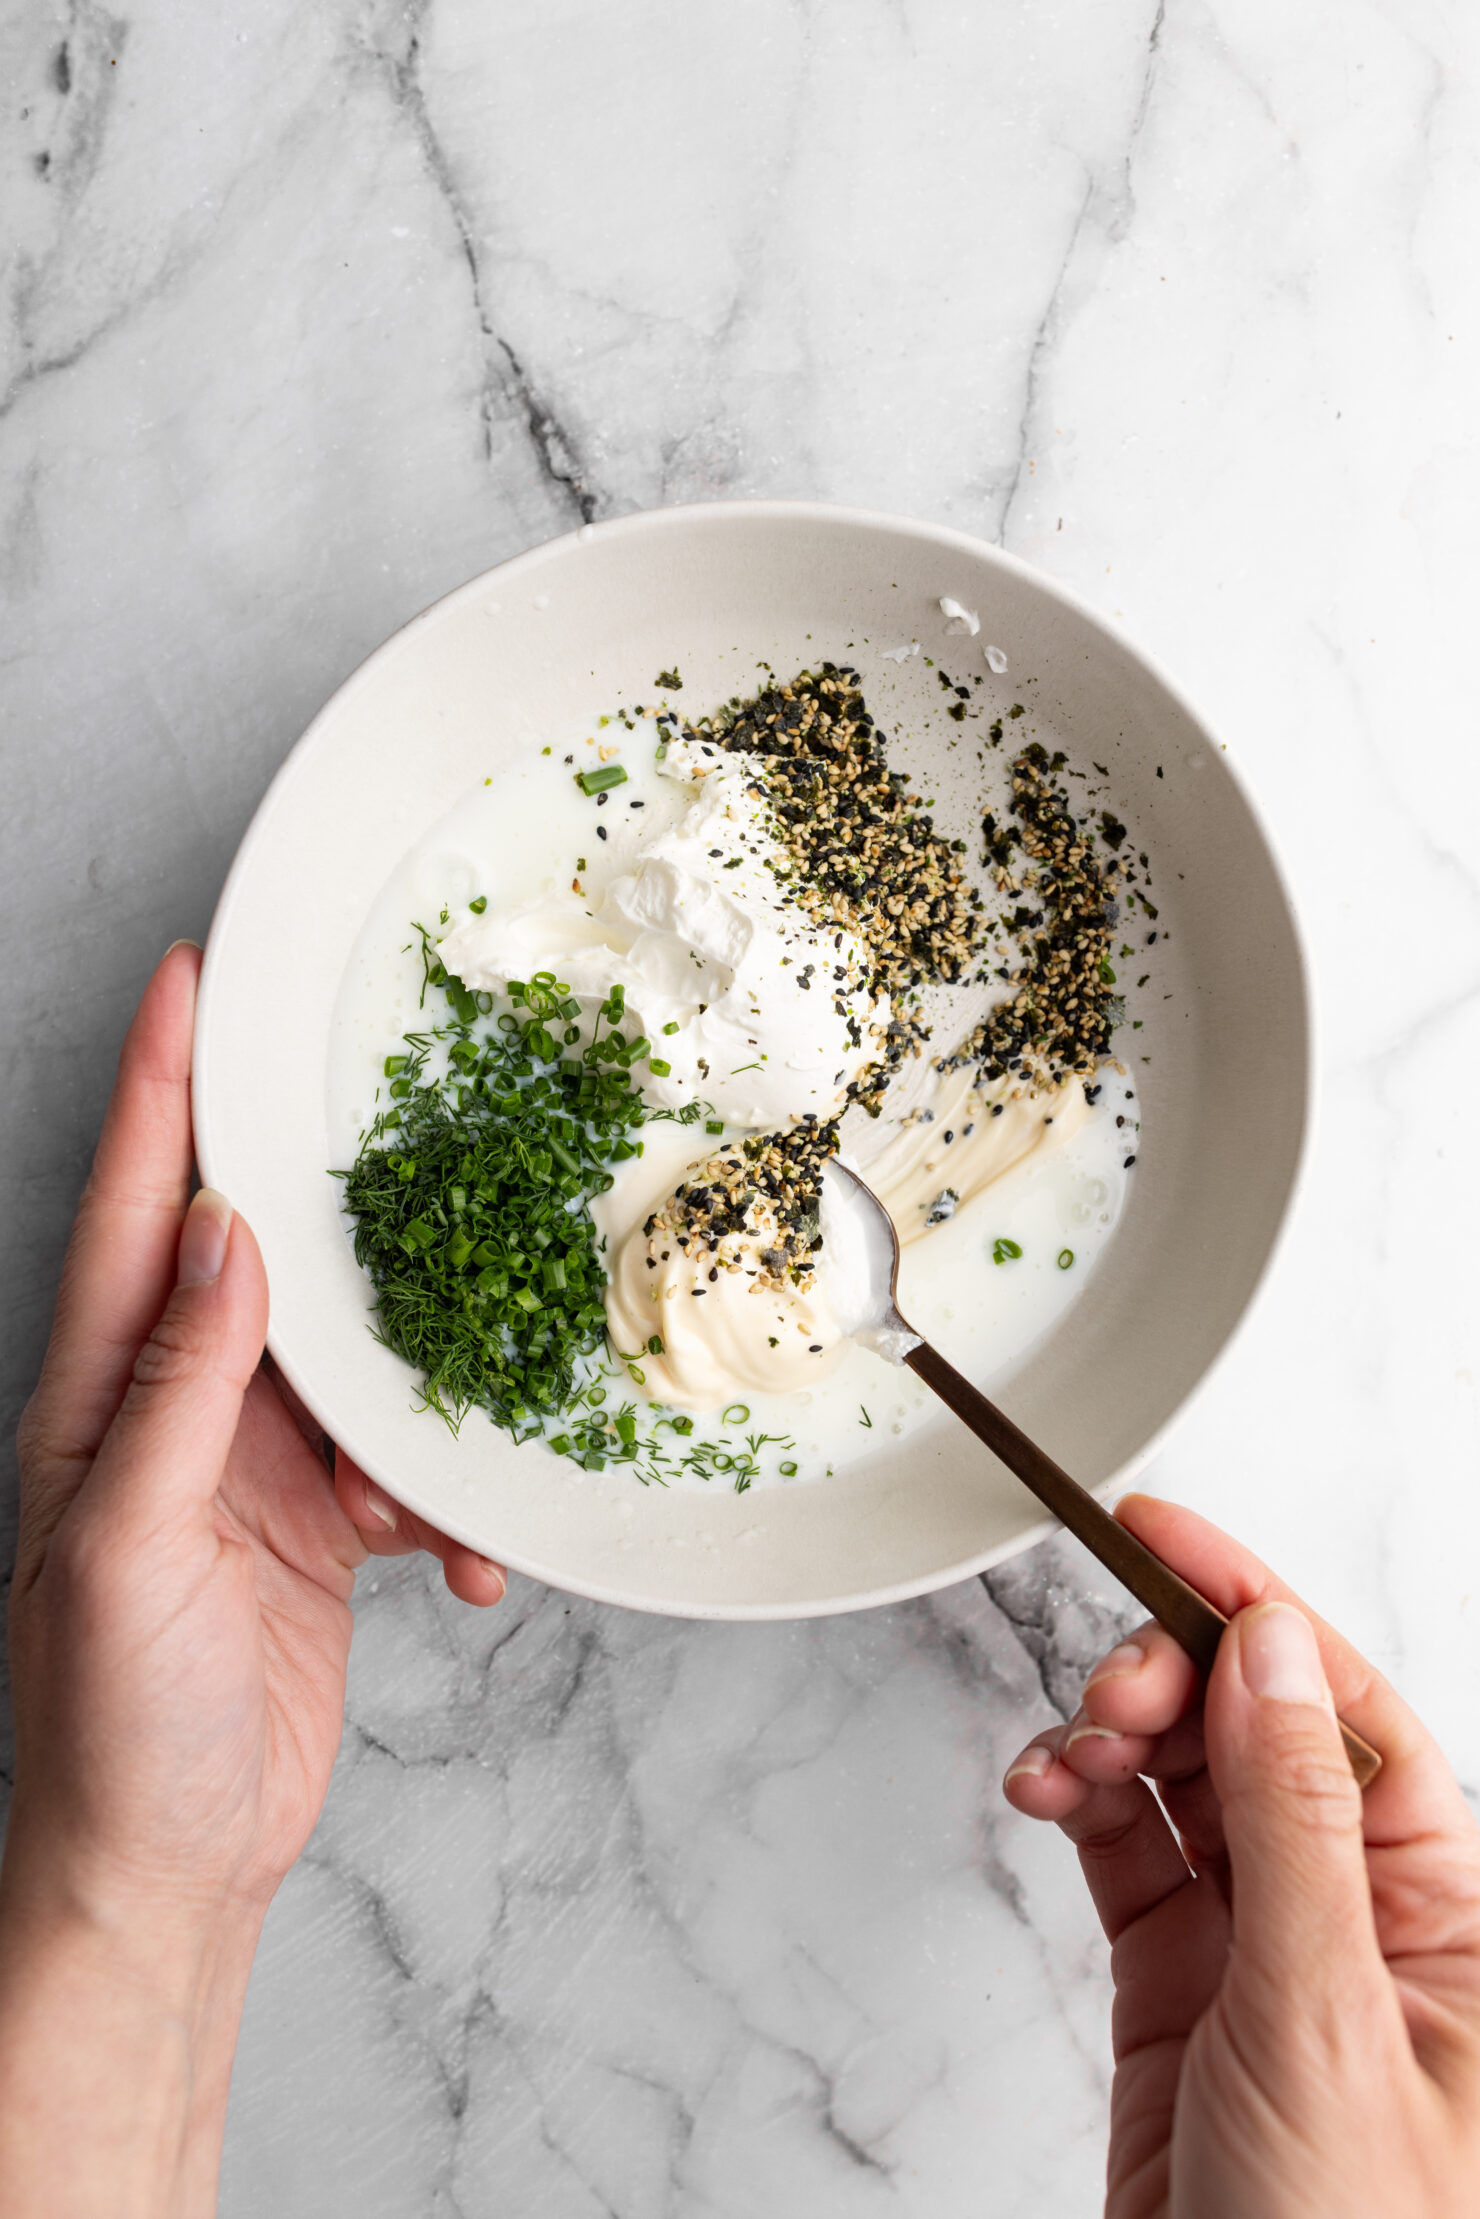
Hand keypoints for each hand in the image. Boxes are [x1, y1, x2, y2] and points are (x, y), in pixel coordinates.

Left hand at [0, 942, 505, 2216]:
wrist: (165, 1871)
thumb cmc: (113, 1728)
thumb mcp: (134, 1549)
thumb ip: (182, 1390)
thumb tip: (229, 1240)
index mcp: (101, 1396)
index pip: (135, 1209)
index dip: (159, 1088)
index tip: (190, 979)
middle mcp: (175, 1407)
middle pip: (258, 1256)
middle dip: (324, 1197)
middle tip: (388, 1108)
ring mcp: (250, 1462)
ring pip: (356, 1360)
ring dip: (417, 1390)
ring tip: (448, 1439)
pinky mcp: (317, 1521)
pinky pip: (401, 1464)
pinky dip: (443, 1499)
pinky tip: (463, 1557)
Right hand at [1003, 1495, 1479, 2218]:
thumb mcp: (1328, 2022)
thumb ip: (1294, 1825)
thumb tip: (1273, 1651)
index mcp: (1450, 1915)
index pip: (1351, 1713)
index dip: (1260, 1607)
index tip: (1166, 1533)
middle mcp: (1363, 1920)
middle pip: (1259, 1730)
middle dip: (1174, 1677)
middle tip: (1110, 1680)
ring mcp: (1266, 1955)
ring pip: (1184, 1783)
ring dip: (1115, 1738)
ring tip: (1069, 1750)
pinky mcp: (1181, 1996)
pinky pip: (1129, 1858)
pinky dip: (1082, 1806)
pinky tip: (1050, 1790)